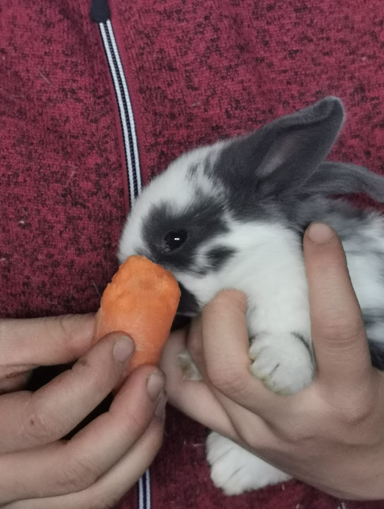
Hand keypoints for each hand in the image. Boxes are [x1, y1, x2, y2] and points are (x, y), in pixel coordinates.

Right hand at [0, 315, 164, 507]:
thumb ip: (52, 336)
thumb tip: (110, 327)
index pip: (47, 417)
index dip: (95, 378)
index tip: (123, 341)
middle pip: (77, 466)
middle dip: (129, 417)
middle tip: (152, 375)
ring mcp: (18, 501)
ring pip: (92, 496)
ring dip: (138, 447)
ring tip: (154, 400)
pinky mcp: (37, 503)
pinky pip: (91, 502)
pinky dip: (125, 468)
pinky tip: (138, 431)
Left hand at [161, 222, 383, 499]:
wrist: (369, 470)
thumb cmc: (376, 408)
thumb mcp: (374, 366)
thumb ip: (344, 325)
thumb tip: (322, 256)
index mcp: (346, 394)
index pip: (334, 330)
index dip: (326, 275)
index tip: (317, 233)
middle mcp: (296, 417)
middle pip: (234, 369)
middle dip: (222, 316)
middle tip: (235, 293)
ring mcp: (259, 431)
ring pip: (206, 379)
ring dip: (197, 332)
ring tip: (211, 310)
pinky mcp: (237, 437)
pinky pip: (187, 397)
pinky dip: (175, 359)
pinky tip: (184, 337)